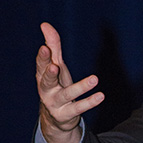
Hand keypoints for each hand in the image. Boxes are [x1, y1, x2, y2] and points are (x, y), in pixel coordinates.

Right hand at [35, 22, 104, 142]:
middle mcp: (46, 90)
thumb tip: (45, 24)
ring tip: (94, 79)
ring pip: (67, 95)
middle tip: (55, 65)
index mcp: (42, 76)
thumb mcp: (55, 65)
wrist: (55, 118)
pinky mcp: (66, 114)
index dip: (42, 57)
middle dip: (50, 73)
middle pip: (46, 81)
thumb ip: (53, 46)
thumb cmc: (57, 85)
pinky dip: (90, 102)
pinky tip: (101, 95)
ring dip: (80, 87)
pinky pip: (79, 108)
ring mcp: (55, 104)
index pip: (41, 65)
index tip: (45, 48)